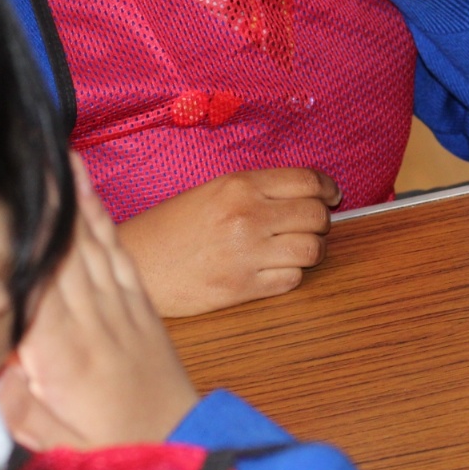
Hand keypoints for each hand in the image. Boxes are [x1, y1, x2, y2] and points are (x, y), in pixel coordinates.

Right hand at [0, 155, 199, 449]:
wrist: (174, 443)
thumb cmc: (106, 445)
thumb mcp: (46, 435)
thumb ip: (17, 394)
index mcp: (64, 354)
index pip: (32, 283)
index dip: (15, 240)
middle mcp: (93, 319)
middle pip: (60, 249)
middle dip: (41, 200)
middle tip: (21, 152)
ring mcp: (120, 305)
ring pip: (88, 240)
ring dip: (70, 195)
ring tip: (52, 152)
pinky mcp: (139, 301)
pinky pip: (116, 249)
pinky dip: (99, 215)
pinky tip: (86, 188)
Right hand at [115, 165, 340, 316]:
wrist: (136, 263)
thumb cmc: (170, 227)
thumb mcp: (211, 192)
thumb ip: (256, 190)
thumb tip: (306, 194)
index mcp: (240, 186)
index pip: (308, 181)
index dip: (327, 189)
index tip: (332, 196)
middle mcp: (247, 216)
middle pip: (316, 216)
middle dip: (321, 221)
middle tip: (311, 225)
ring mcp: (247, 254)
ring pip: (312, 250)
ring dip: (311, 250)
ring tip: (295, 249)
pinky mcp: (242, 287)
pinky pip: (292, 279)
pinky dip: (290, 274)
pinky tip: (275, 269)